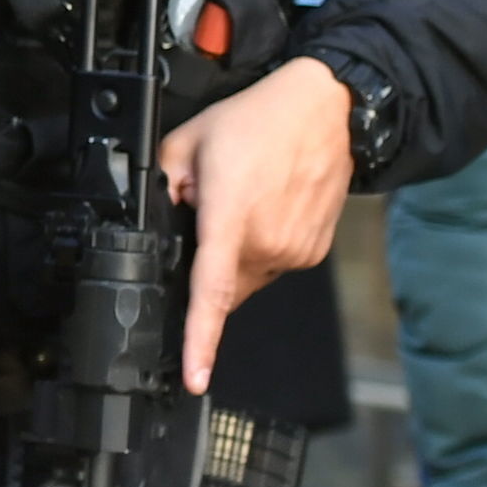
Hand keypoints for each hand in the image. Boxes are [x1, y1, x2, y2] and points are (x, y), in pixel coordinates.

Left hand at [159, 56, 351, 393]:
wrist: (328, 110)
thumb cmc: (262, 120)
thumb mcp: (189, 139)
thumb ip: (163, 182)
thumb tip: (158, 215)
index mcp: (230, 218)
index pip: (212, 293)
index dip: (200, 340)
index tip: (195, 376)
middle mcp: (267, 242)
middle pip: (223, 285)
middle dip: (210, 260)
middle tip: (215, 209)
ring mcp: (294, 251)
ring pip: (249, 277)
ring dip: (238, 252)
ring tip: (248, 198)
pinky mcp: (313, 252)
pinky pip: (274, 265)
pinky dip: (263, 246)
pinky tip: (268, 206)